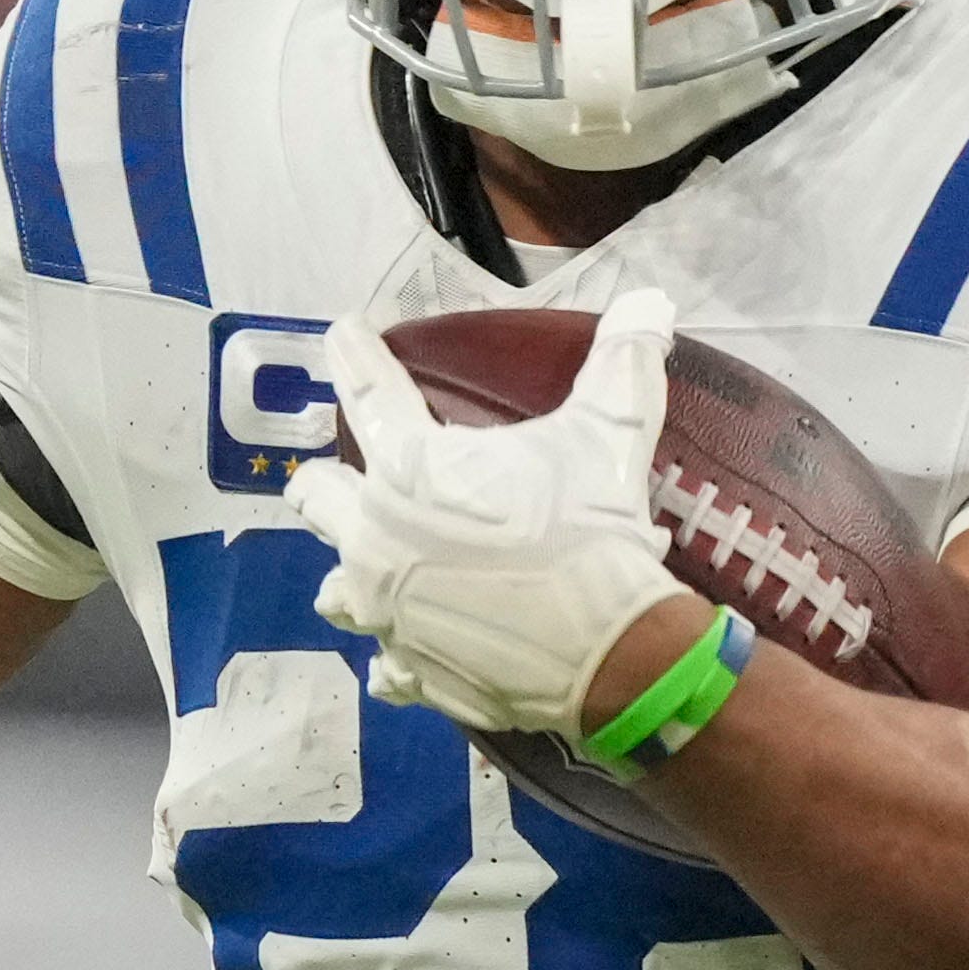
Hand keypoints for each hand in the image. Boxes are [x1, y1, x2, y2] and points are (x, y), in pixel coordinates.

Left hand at [295, 292, 693, 737]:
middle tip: (348, 477)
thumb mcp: (610, 433)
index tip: (343, 330)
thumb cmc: (590, 529)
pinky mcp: (408, 669)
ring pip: (334, 587)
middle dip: (328, 482)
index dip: (354, 352)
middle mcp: (375, 536)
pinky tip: (409, 648)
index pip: (369, 390)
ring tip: (373, 568)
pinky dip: (397, 653)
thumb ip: (622, 360)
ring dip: (350, 572)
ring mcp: (384, 609)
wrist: (605, 652)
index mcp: (410, 465)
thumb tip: (651, 300)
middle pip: (318, 495)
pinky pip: (383, 662)